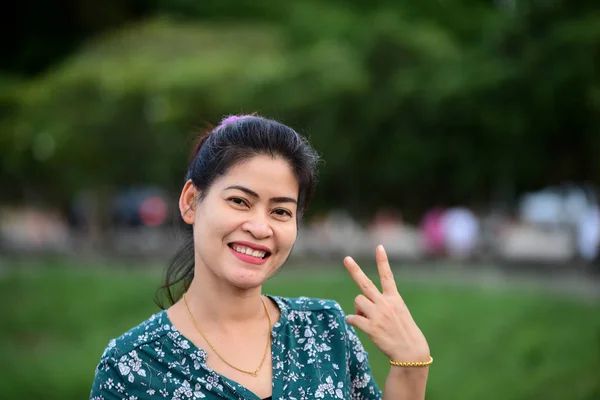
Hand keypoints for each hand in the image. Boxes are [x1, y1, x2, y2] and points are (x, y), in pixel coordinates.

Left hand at [343, 245, 429, 361]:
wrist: (411, 352)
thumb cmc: (404, 332)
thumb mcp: (398, 312)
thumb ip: (382, 304)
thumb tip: (360, 303)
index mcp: (394, 298)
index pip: (387, 276)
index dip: (382, 261)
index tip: (379, 246)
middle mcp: (385, 303)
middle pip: (365, 283)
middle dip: (355, 270)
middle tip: (347, 258)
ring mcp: (377, 315)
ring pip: (357, 301)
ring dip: (357, 308)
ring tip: (365, 317)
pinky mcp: (371, 327)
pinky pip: (352, 318)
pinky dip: (351, 320)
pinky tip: (356, 323)